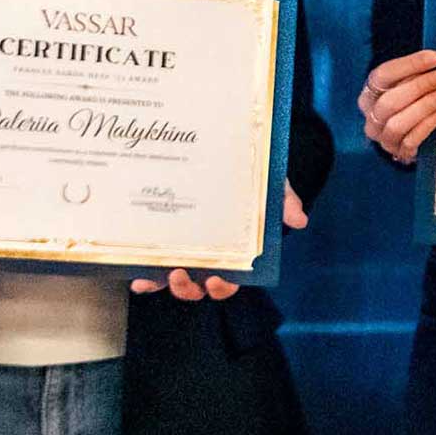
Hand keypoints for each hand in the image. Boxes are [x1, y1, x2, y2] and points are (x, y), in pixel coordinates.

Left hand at [132, 180, 303, 300]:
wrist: (225, 145)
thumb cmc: (251, 175)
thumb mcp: (271, 184)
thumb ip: (283, 201)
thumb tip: (299, 220)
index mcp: (235, 250)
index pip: (232, 279)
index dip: (224, 287)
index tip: (216, 279)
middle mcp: (208, 253)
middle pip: (198, 285)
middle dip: (188, 289)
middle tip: (181, 276)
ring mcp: (183, 247)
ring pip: (171, 278)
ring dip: (162, 284)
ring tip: (153, 278)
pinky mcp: (161, 237)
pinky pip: (150, 261)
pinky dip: (142, 273)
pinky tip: (136, 274)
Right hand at [362, 50, 435, 163]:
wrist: (408, 133)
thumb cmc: (408, 103)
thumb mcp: (406, 84)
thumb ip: (416, 72)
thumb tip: (435, 59)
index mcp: (369, 93)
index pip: (382, 75)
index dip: (410, 64)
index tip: (434, 58)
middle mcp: (371, 116)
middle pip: (390, 101)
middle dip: (420, 86)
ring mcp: (383, 136)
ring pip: (397, 123)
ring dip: (425, 106)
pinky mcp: (398, 151)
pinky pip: (411, 140)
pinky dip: (428, 124)